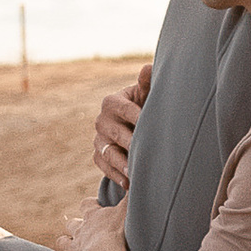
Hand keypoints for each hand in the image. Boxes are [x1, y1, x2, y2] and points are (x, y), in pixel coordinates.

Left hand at [61, 196, 124, 250]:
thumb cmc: (120, 230)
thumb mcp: (128, 209)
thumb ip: (130, 195)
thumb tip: (133, 178)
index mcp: (93, 214)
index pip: (86, 204)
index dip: (91, 205)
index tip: (98, 206)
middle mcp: (81, 227)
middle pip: (72, 222)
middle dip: (77, 224)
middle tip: (87, 229)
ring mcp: (77, 242)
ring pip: (64, 239)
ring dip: (67, 240)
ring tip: (75, 245)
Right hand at [92, 61, 150, 184]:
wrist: (130, 124)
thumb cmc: (143, 106)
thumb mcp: (145, 95)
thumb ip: (146, 84)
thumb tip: (149, 67)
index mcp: (112, 102)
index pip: (126, 110)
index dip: (139, 118)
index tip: (152, 125)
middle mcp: (101, 120)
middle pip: (117, 134)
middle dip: (131, 144)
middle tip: (144, 153)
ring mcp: (98, 140)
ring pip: (109, 153)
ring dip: (122, 164)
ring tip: (136, 173)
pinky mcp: (98, 156)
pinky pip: (105, 167)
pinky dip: (117, 176)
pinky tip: (130, 184)